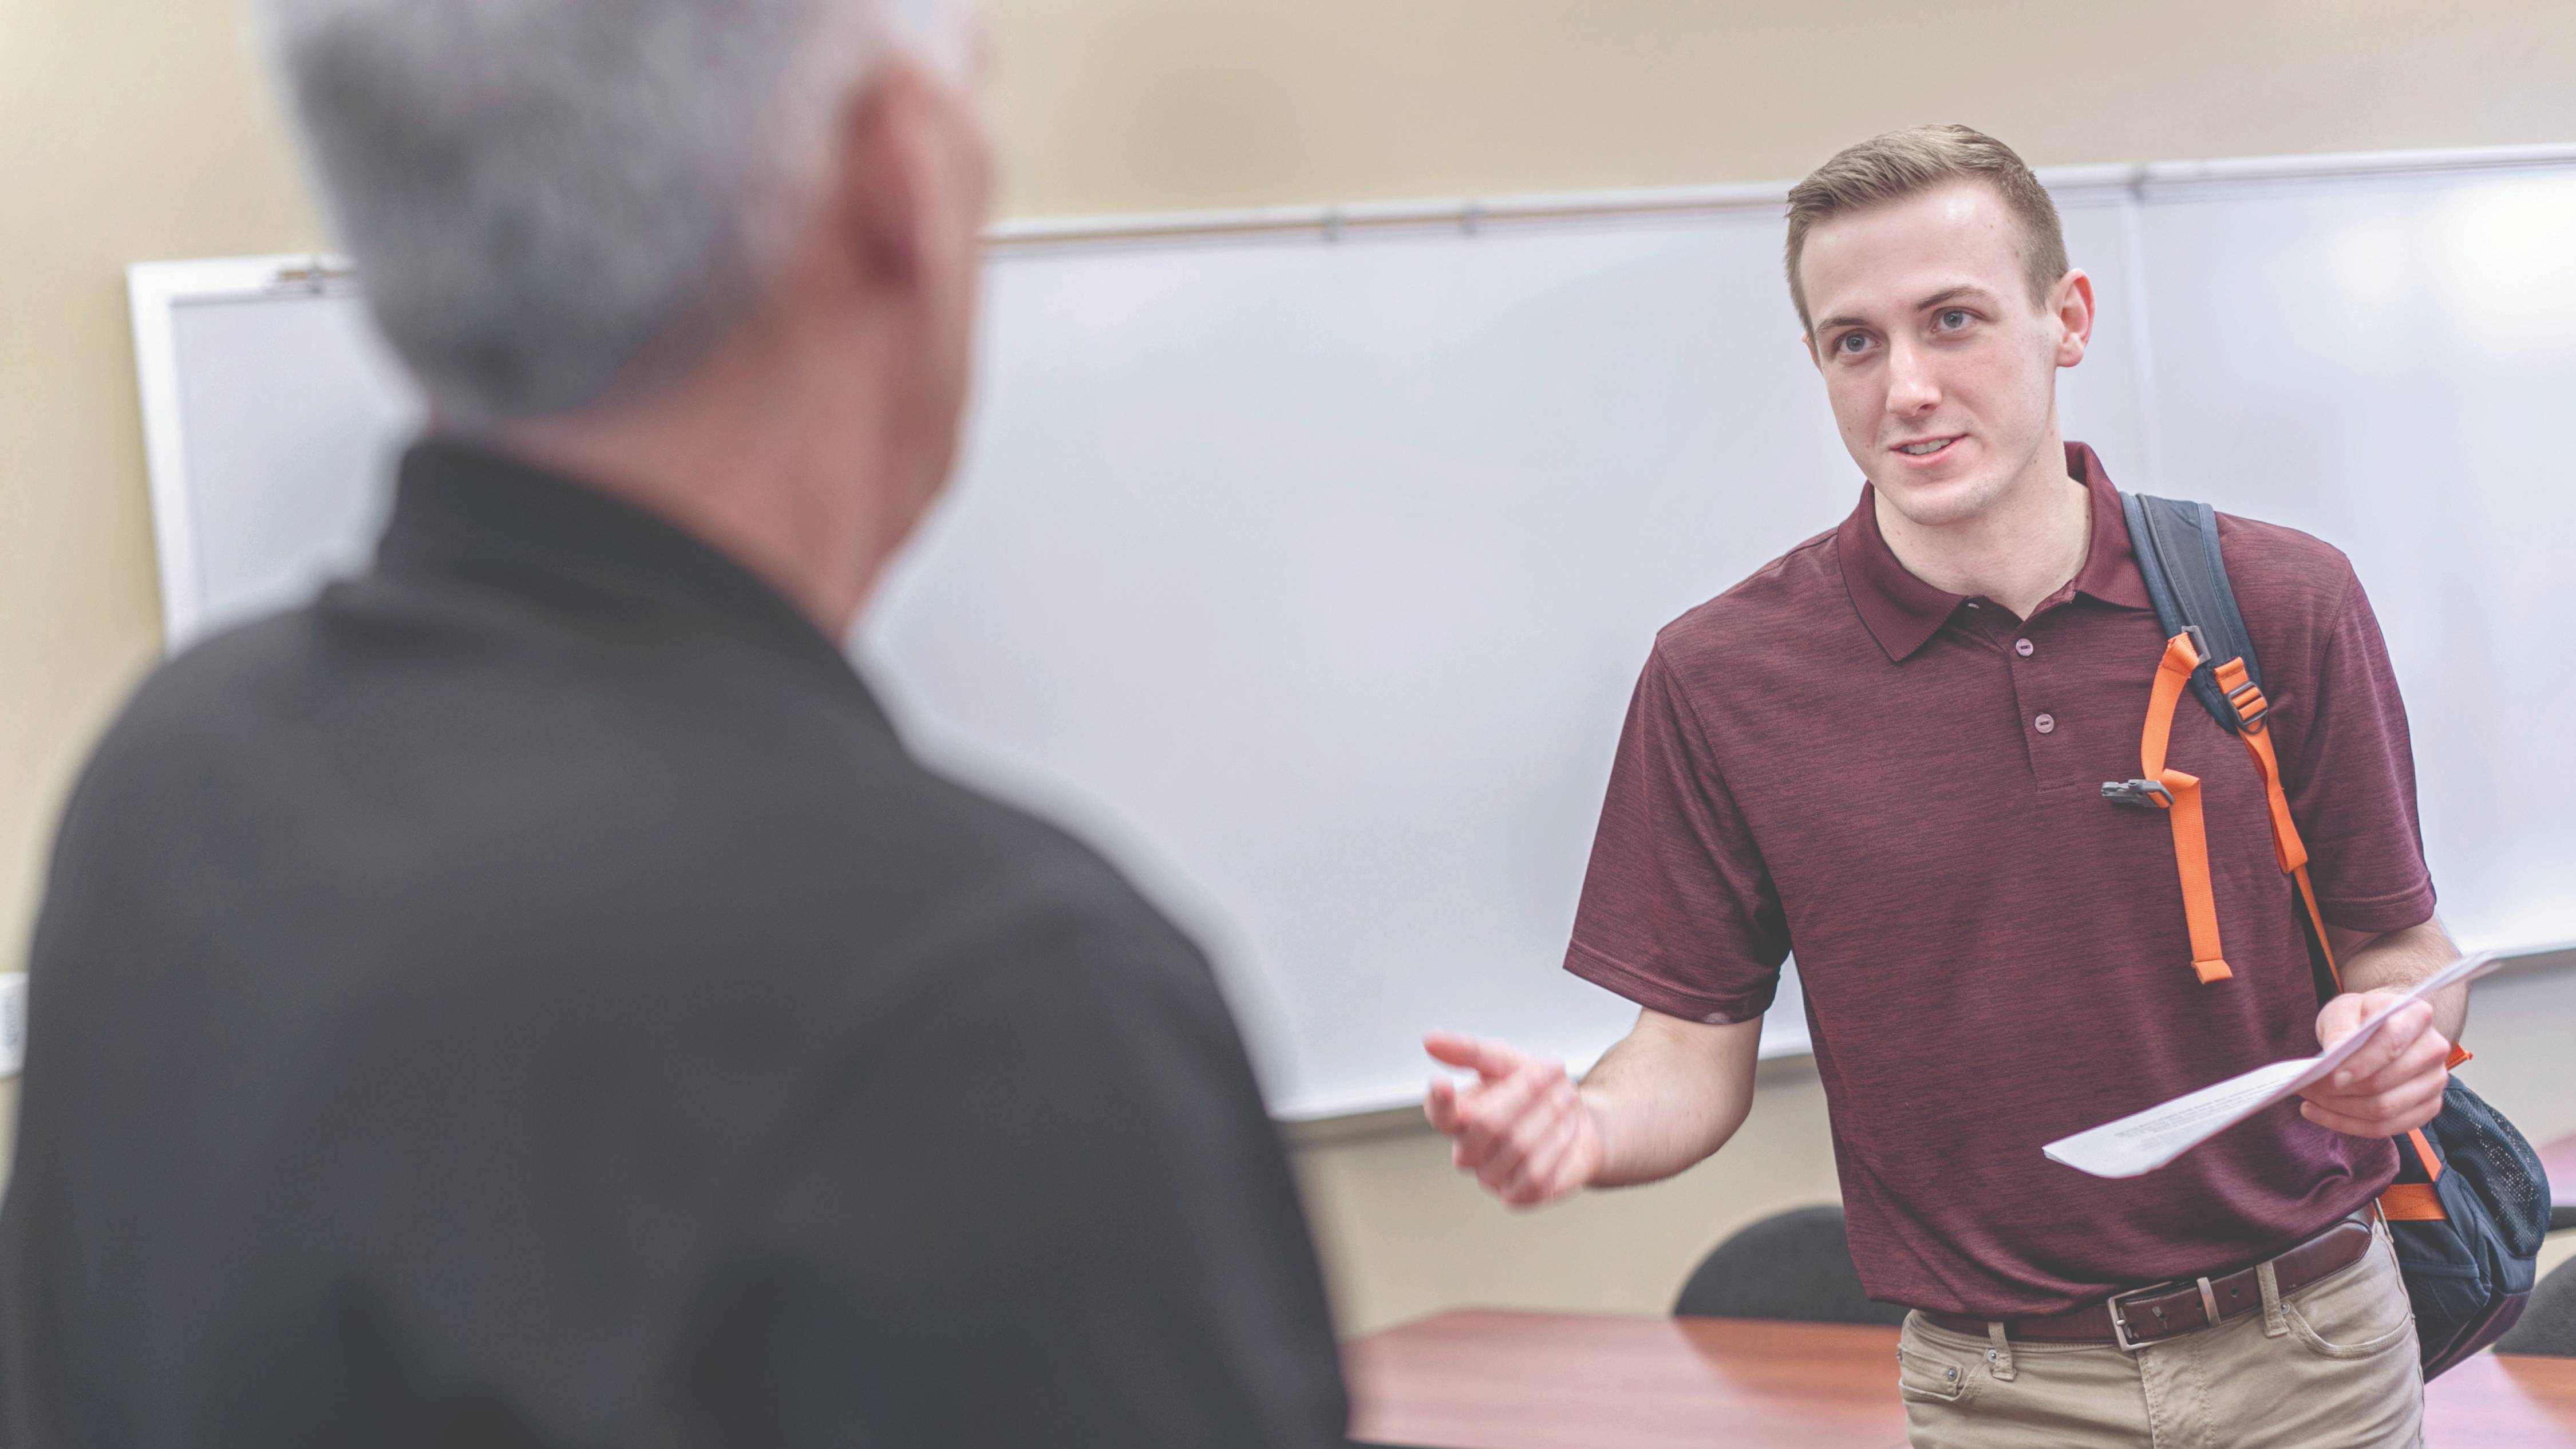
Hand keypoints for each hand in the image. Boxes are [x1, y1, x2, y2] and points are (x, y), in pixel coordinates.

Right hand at [1422, 1032, 1602, 1207]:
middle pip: (1489, 1123)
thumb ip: (1470, 1052)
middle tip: (1555, 1071)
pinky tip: (1566, 1131)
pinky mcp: (1516, 1197)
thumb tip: (1429, 1040)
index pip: (1439, 1113)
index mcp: (1458, 1117)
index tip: (1442, 1083)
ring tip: (1566, 1098)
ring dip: (1551, 1114)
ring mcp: (1489, 1177)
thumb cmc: (1535, 1090)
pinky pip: (1535, 1175)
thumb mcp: (1507, 1061)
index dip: (1439, 1101)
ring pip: (1518, 1146)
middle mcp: (1467, 1151)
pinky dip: (1557, 1147)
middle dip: (1528, 1091)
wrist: (1578, 1121)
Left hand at [2300, 991, 2450, 1137]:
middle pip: (2384, 1083)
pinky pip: (2386, 1128)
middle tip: (2305, 1087)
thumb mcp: (2344, 1008)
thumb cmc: (2361, 1017)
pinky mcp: (2427, 1108)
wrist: (2382, 1028)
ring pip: (2384, 1110)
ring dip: (2339, 1110)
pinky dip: (2348, 1124)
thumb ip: (2340, 1027)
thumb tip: (2335, 1052)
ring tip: (2308, 1099)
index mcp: (2417, 1016)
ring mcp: (2434, 1082)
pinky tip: (2319, 1112)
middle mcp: (2434, 1050)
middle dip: (2339, 1091)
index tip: (2330, 1076)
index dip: (2360, 1064)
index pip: (2391, 1044)